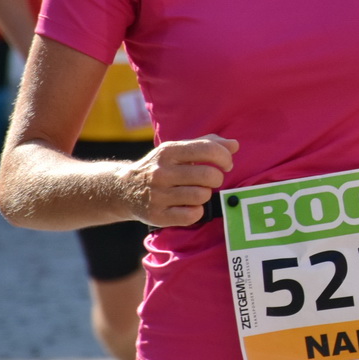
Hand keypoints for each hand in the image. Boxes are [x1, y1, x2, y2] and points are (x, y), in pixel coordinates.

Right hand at [123, 134, 238, 226]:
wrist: (123, 189)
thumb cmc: (161, 167)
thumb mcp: (177, 149)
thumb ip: (206, 143)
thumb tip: (234, 145)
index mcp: (168, 152)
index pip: (207, 149)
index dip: (224, 157)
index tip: (226, 164)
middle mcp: (161, 172)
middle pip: (209, 175)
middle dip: (217, 178)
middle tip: (211, 181)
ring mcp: (157, 195)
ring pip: (202, 196)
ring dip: (206, 195)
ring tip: (197, 192)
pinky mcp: (157, 215)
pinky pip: (192, 215)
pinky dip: (197, 211)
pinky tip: (190, 206)